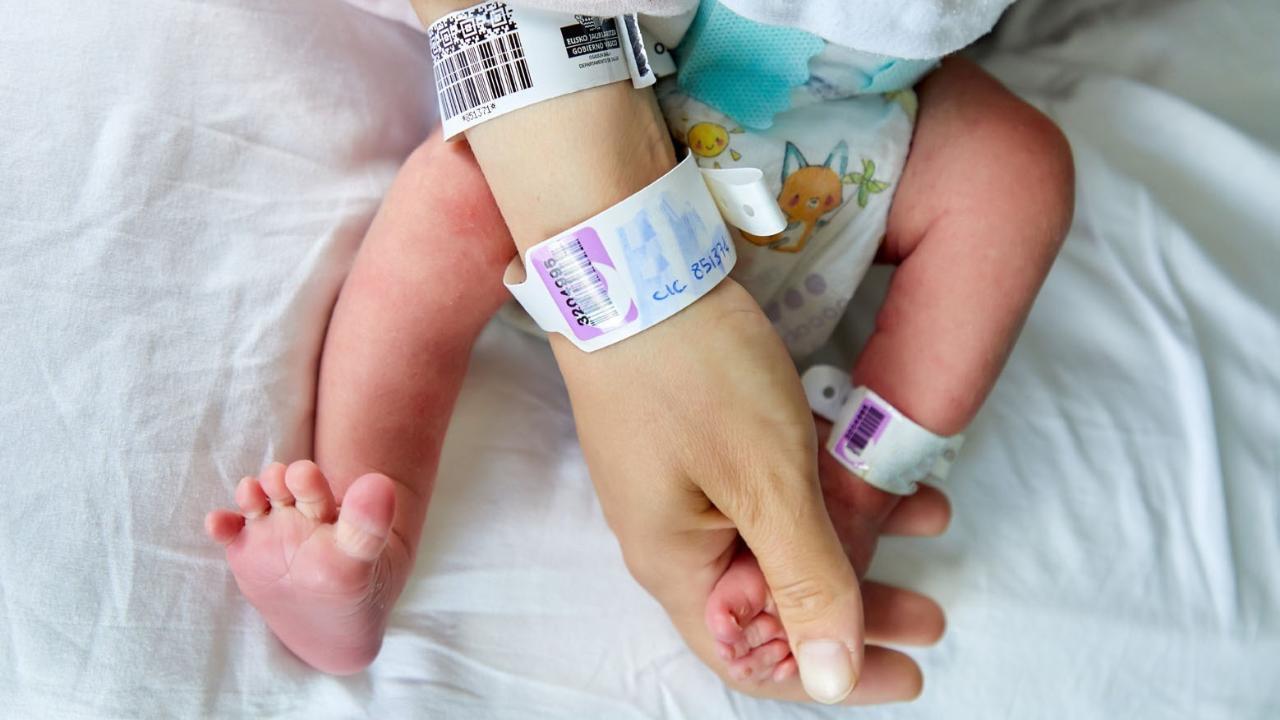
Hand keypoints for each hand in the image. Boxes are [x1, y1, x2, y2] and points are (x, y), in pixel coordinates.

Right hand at [557, 280, 943, 703]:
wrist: (629, 260)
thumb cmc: (693, 371)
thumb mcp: (766, 483)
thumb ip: (806, 581)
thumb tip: (831, 681)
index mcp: (678, 563)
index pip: (754, 659)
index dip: (832, 676)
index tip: (909, 673)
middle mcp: (674, 534)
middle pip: (773, 601)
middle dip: (858, 609)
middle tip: (931, 613)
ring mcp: (685, 481)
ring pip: (779, 535)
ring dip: (854, 536)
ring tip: (927, 519)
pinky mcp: (698, 434)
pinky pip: (769, 484)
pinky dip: (827, 484)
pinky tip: (877, 462)